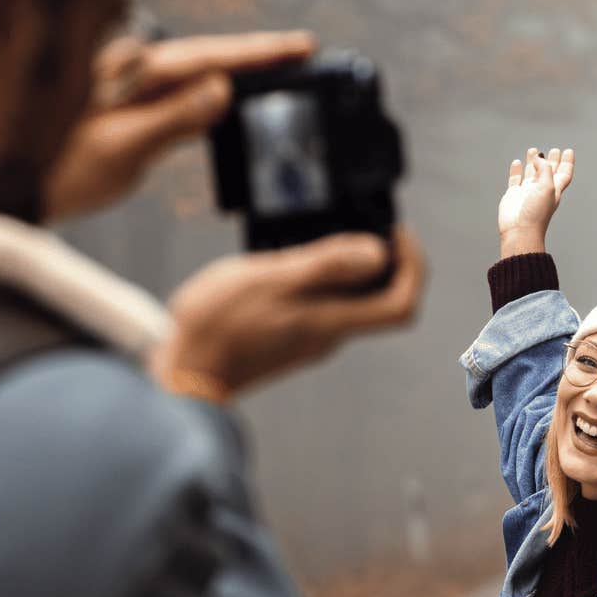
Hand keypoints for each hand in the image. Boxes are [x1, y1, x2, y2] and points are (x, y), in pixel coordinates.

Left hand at [44, 31, 315, 220]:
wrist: (4, 188)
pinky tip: (219, 100)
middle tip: (303, 55)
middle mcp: (128, 71)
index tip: (302, 47)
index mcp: (133, 74)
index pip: (209, 56)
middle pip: (205, 56)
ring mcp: (121, 88)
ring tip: (276, 75)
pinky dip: (202, 94)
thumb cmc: (51, 172)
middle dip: (255, 56)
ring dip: (232, 71)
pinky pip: (172, 93)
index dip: (259, 52)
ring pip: (190, 72)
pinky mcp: (116, 108)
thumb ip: (172, 119)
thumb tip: (222, 88)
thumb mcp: (119, 151)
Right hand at [157, 227, 426, 396]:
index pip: (401, 304)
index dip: (413, 267)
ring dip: (346, 266)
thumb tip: (378, 253)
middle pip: (380, 300)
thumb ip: (326, 264)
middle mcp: (328, 334)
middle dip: (384, 259)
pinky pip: (319, 304)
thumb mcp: (272, 278)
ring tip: (321, 233)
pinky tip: (289, 258)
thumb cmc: (219, 326)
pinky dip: (317, 278)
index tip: (397, 234)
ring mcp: (308, 338)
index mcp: (333, 321)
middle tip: (365, 223)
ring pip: (349, 300)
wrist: (183, 373)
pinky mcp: (287, 337)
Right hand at [496, 147, 574, 257]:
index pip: (564, 173)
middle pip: (549, 172)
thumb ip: (545, 169)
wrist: (519, 230)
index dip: (567, 162)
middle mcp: (541, 190)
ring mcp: (527, 192)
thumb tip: (538, 158)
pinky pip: (515, 180)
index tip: (568, 151)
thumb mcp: (548, 187)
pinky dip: (516, 171)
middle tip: (554, 150)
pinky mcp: (513, 195)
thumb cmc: (536, 213)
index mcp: (554, 190)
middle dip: (552, 161)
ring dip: (533, 162)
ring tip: (533, 150)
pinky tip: (517, 163)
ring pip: (531, 173)